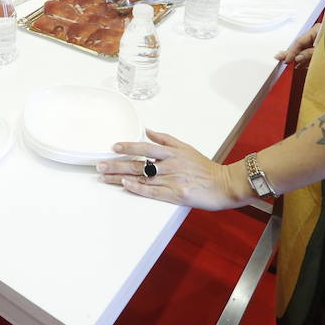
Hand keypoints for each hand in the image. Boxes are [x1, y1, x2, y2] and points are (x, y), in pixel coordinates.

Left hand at [97, 130, 245, 210]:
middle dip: (116, 164)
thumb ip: (166, 139)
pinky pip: (152, 191)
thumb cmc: (206, 168)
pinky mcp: (176, 195)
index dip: (128, 146)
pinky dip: (138, 188)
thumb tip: (148, 129)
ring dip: (120, 177)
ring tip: (104, 177)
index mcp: (172, 152)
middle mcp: (170, 165)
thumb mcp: (186, 147)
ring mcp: (172, 180)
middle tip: (99, 164)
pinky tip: (125, 185)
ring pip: (141, 177)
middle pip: (138, 163)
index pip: (145, 146)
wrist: (225, 184)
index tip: (113, 147)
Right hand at [276, 22, 319, 63]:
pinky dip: (305, 58)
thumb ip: (309, 54)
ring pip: (304, 49)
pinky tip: (299, 64)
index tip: (286, 59)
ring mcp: (318, 40)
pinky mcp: (321, 46)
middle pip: (300, 44)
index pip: (299, 41)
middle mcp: (316, 34)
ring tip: (287, 61)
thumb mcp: (321, 50)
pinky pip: (310, 52)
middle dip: (291, 53)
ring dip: (297, 57)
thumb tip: (297, 58)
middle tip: (279, 57)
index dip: (292, 51)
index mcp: (316, 30)